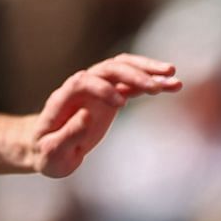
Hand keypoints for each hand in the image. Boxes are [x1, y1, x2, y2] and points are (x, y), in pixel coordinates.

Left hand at [26, 54, 179, 178]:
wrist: (47, 148)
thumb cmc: (46, 153)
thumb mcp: (52, 152)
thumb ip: (67, 135)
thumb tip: (87, 115)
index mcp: (65, 97)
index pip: (83, 80)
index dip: (102, 88)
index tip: (121, 104)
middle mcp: (83, 86)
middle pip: (109, 68)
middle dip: (134, 73)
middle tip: (157, 85)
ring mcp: (98, 89)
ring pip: (124, 69)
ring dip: (148, 71)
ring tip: (173, 77)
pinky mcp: (111, 97)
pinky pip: (133, 85)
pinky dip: (152, 83)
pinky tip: (172, 86)